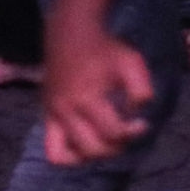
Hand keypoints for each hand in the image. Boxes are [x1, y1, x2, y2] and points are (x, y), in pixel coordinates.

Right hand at [41, 24, 152, 164]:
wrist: (71, 33)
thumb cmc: (105, 49)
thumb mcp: (133, 63)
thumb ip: (142, 91)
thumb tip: (135, 115)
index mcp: (86, 97)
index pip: (113, 134)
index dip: (134, 132)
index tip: (142, 122)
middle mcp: (65, 110)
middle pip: (93, 150)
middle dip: (116, 146)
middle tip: (125, 131)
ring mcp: (52, 114)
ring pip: (68, 157)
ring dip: (93, 155)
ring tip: (106, 140)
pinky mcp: (47, 116)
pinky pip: (52, 151)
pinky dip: (70, 156)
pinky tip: (87, 144)